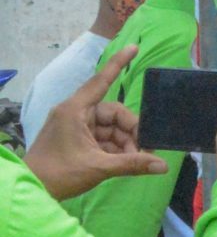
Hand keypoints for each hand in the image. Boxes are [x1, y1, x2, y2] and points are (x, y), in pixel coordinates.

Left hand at [24, 45, 167, 199]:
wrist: (33, 189)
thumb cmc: (60, 173)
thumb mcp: (99, 167)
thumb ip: (132, 163)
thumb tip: (163, 166)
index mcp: (75, 110)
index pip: (101, 81)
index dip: (118, 64)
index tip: (133, 47)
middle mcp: (75, 113)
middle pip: (113, 113)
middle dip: (131, 131)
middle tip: (145, 150)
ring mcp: (75, 126)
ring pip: (111, 128)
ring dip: (125, 143)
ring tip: (135, 161)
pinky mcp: (77, 139)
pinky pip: (104, 138)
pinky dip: (116, 149)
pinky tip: (125, 162)